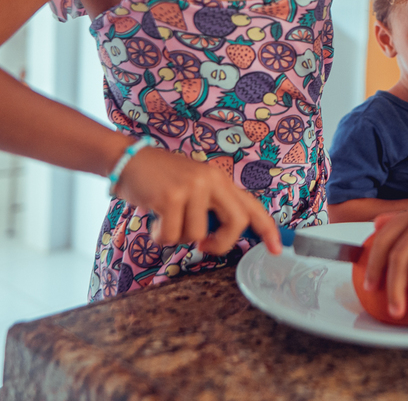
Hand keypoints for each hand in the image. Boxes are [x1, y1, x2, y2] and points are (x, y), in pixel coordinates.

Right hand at [114, 147, 281, 255]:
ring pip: (197, 235)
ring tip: (166, 219)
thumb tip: (220, 238)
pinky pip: (172, 236)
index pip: (251, 205)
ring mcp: (192, 187)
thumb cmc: (161, 180)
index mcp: (220, 180)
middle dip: (222, 244)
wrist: (129, 159)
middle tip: (205, 245)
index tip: (277, 249)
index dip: (267, 229)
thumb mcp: (194, 187)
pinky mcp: (171, 197)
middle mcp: (211, 181)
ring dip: (178, 236)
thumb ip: (211, 207)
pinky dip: (160, 236)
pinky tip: (154, 220)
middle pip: (236, 223)